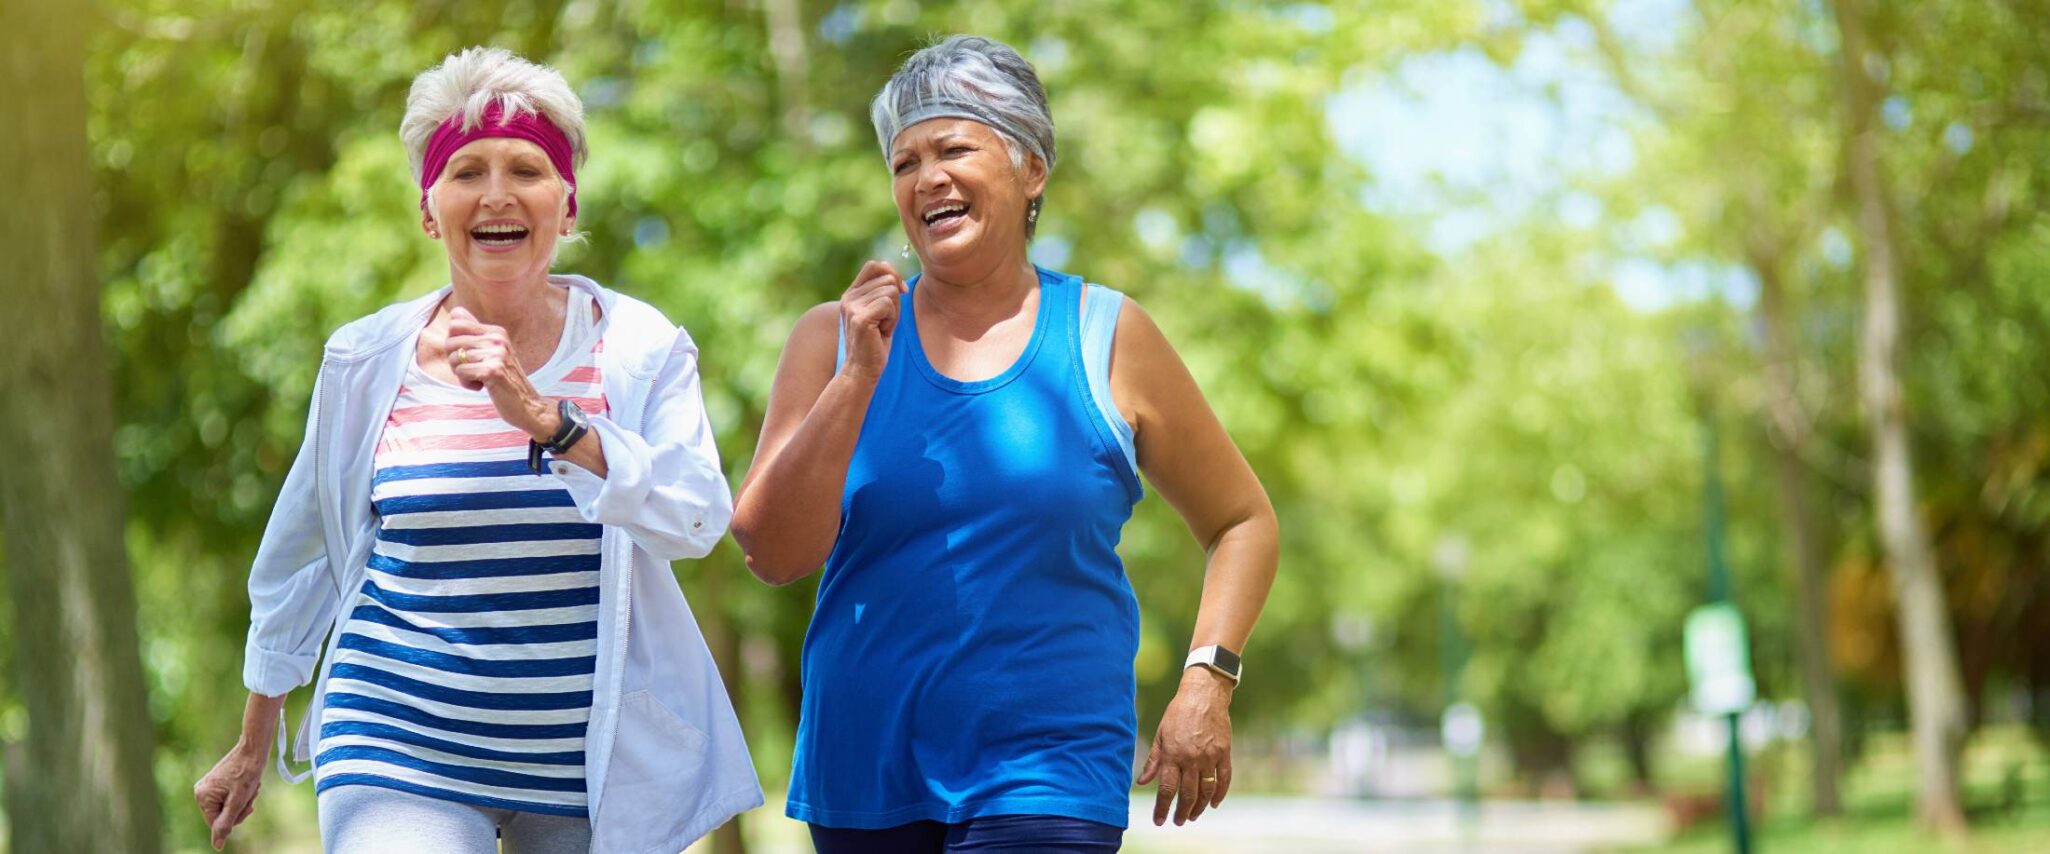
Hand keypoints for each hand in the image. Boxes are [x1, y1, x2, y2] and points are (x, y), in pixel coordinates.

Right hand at [194, 744, 264, 849]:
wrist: (253, 749)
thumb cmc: (247, 773)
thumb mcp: (238, 802)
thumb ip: (226, 824)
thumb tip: (217, 846)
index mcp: (202, 797)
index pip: (216, 824)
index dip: (235, 819)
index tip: (248, 806)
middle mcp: (200, 792)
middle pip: (221, 815)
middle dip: (239, 809)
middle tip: (251, 794)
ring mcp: (207, 787)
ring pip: (227, 807)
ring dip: (242, 801)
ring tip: (251, 787)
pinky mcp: (215, 783)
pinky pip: (228, 798)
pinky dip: (241, 795)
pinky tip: (249, 784)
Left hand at [446, 306, 550, 437]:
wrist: (528, 405)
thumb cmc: (506, 380)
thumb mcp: (493, 352)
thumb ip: (475, 332)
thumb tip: (455, 312)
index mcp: (497, 331)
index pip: (456, 322)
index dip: (454, 341)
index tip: (468, 355)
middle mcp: (498, 339)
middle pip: (451, 340)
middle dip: (454, 360)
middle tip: (472, 370)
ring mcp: (497, 354)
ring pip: (454, 358)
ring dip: (461, 374)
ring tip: (479, 379)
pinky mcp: (493, 370)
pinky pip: (461, 372)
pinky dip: (466, 383)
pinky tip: (482, 387)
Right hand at [839, 260, 907, 379]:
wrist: (862, 370)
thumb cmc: (875, 343)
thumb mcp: (879, 312)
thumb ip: (882, 292)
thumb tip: (894, 275)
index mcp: (851, 293)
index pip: (874, 265)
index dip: (892, 273)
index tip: (901, 291)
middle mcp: (849, 297)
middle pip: (888, 279)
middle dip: (896, 301)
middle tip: (885, 321)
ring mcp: (852, 307)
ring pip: (890, 291)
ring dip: (894, 312)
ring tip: (882, 328)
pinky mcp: (860, 318)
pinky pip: (888, 304)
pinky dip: (892, 319)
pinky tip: (882, 332)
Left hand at [1137, 666, 1234, 825]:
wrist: (1204, 694)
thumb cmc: (1178, 712)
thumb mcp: (1161, 734)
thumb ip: (1154, 760)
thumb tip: (1142, 782)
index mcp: (1172, 754)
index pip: (1167, 789)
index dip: (1162, 807)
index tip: (1159, 821)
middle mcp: (1191, 758)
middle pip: (1187, 794)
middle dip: (1182, 812)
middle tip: (1178, 821)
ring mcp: (1210, 756)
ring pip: (1206, 790)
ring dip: (1200, 807)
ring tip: (1193, 816)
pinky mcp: (1224, 752)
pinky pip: (1224, 779)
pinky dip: (1220, 794)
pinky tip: (1213, 804)